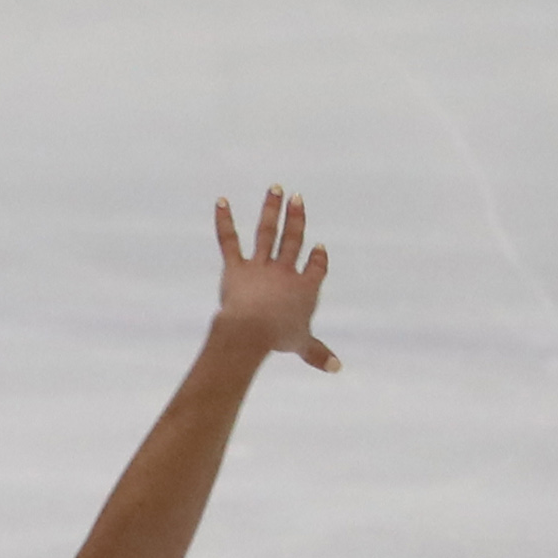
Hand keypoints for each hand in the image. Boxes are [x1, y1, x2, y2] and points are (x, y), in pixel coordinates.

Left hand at [213, 186, 336, 370]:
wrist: (252, 330)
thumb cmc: (278, 339)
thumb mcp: (303, 346)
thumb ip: (318, 354)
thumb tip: (337, 368)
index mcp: (305, 288)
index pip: (316, 267)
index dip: (318, 258)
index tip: (320, 248)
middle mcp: (285, 271)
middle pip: (294, 240)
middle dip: (296, 219)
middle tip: (298, 199)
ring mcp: (261, 266)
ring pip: (267, 233)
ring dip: (271, 210)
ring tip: (275, 189)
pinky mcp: (236, 267)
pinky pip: (229, 240)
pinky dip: (224, 220)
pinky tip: (220, 201)